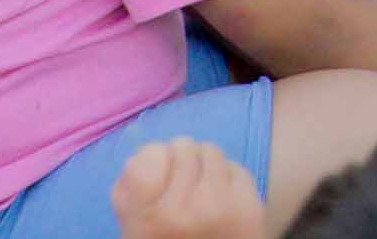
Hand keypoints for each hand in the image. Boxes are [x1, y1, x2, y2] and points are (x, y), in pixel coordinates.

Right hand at [109, 138, 262, 238]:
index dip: (156, 153)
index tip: (161, 163)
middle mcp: (183, 209)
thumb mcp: (135, 228)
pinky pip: (235, 167)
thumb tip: (140, 154)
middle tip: (184, 176)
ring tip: (202, 185)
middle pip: (183, 147)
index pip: (150, 155)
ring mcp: (219, 206)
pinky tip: (222, 197)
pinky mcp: (248, 205)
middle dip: (182, 156)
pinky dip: (228, 176)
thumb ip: (128, 194)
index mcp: (148, 218)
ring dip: (205, 162)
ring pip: (211, 151)